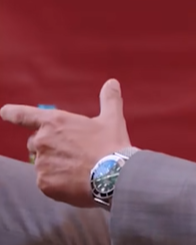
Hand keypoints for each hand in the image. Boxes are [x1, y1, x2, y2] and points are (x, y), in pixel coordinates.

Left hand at [0, 78, 130, 206]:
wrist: (113, 176)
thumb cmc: (111, 144)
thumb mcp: (112, 118)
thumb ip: (109, 98)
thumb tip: (112, 83)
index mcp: (56, 121)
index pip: (26, 115)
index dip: (13, 112)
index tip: (4, 111)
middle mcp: (43, 141)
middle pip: (36, 141)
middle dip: (49, 144)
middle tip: (72, 149)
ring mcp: (41, 164)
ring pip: (42, 162)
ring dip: (54, 162)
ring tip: (78, 166)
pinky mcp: (43, 184)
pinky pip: (45, 181)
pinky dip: (57, 180)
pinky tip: (75, 179)